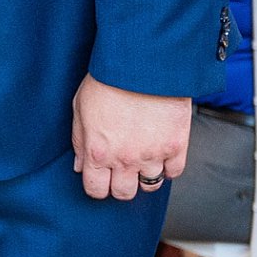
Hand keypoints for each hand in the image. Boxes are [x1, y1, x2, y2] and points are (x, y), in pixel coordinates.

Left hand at [71, 74, 190, 199]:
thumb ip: (79, 140)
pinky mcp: (176, 145)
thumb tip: (79, 165)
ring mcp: (153, 154)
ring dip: (144, 175)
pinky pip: (174, 172)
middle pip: (124, 193)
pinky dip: (168, 166)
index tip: (100, 177)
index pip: (96, 190)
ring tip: (141, 158)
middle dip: (120, 184)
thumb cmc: (108, 79)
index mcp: (98, 151)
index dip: (97, 186)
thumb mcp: (80, 107)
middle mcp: (125, 159)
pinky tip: (160, 152)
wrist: (142, 62)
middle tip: (121, 168)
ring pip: (150, 186)